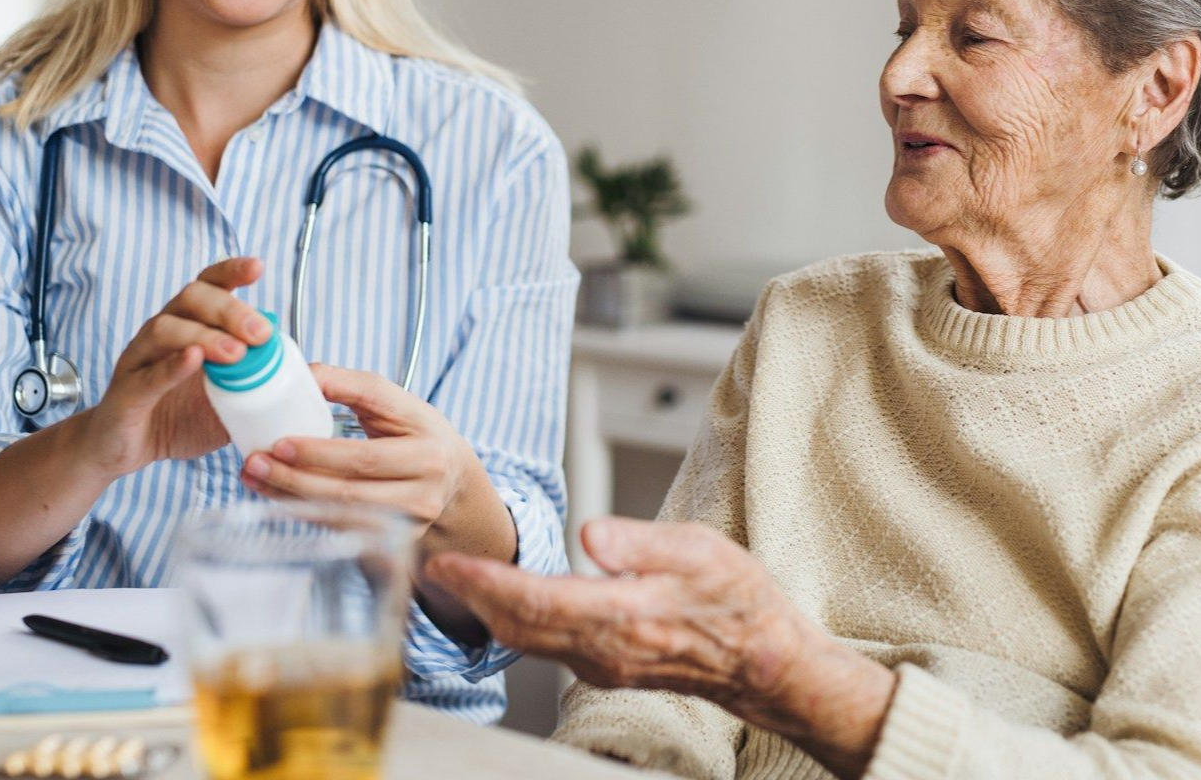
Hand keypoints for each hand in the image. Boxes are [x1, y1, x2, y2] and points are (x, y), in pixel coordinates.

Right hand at [79, 257, 270, 478]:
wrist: (123, 451)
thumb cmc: (177, 414)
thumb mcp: (226, 396)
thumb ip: (255, 379)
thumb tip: (303, 374)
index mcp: (188, 324)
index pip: (208, 284)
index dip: (231, 271)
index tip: (258, 268)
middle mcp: (161, 332)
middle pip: (191, 299)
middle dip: (229, 310)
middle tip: (260, 333)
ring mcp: (138, 359)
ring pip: (166, 329)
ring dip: (204, 335)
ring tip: (235, 353)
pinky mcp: (124, 394)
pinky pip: (146, 374)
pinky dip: (171, 366)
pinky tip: (193, 361)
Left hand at [239, 364, 478, 541]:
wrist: (450, 478)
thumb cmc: (416, 432)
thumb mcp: (396, 402)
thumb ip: (353, 385)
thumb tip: (304, 373)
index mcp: (428, 451)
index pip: (367, 456)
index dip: (320, 453)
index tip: (281, 442)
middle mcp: (423, 493)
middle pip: (349, 491)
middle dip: (295, 479)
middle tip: (256, 462)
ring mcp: (407, 524)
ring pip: (339, 516)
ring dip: (290, 498)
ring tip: (255, 477)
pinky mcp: (391, 544)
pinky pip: (338, 530)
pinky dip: (303, 511)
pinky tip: (277, 495)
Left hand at [427, 517, 896, 777]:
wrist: (768, 664)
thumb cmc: (739, 603)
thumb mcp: (698, 552)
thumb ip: (639, 543)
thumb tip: (589, 534)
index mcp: (620, 616)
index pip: (534, 600)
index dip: (485, 582)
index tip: (447, 562)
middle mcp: (603, 649)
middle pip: (519, 625)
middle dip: (472, 596)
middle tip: (433, 567)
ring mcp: (605, 663)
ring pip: (531, 639)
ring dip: (490, 610)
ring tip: (460, 581)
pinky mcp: (611, 665)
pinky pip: (551, 646)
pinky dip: (518, 622)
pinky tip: (512, 603)